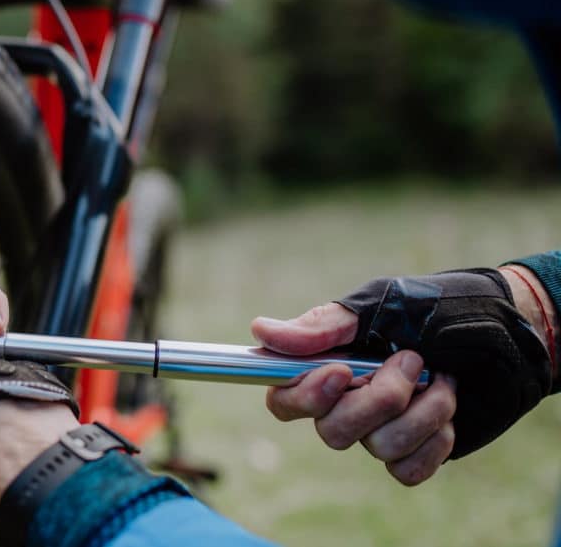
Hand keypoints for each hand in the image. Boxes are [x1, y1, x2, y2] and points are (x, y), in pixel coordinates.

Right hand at [252, 266, 554, 485]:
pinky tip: (449, 410)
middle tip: (411, 361)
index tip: (340, 373)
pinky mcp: (416, 450)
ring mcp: (383, 428)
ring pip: (376, 447)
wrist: (513, 329)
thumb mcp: (381, 304)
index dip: (303, 397)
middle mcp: (349, 400)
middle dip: (377, 401)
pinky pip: (407, 469)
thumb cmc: (441, 307)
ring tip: (442, 378)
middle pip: (331, 431)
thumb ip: (325, 325)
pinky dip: (433, 441)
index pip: (284, 399)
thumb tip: (260, 331)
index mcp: (329, 364)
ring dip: (419, 412)